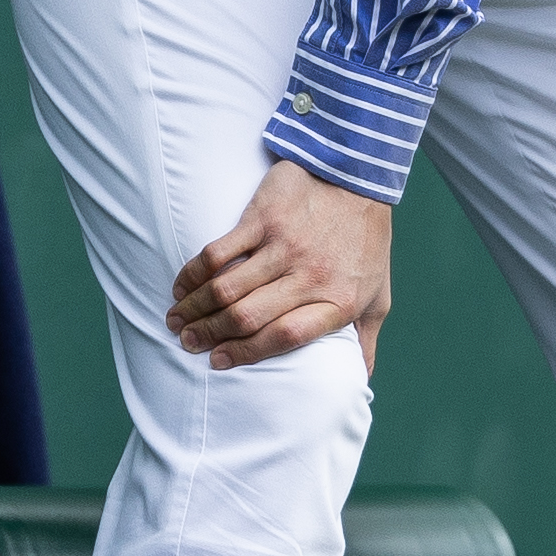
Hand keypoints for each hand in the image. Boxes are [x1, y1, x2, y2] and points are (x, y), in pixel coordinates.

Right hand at [169, 163, 395, 372]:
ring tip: (177, 321)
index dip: (246, 353)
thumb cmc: (368, 240)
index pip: (284, 337)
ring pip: (226, 289)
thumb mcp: (378, 294)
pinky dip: (194, 273)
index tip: (219, 361)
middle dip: (209, 335)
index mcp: (338, 301)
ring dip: (194, 309)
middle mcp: (310, 276)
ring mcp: (284, 245)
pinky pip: (219, 252)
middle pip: (247, 317)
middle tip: (188, 343)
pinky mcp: (264, 218)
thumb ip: (366, 338)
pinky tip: (181, 286)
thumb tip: (358, 381)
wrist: (359, 174)